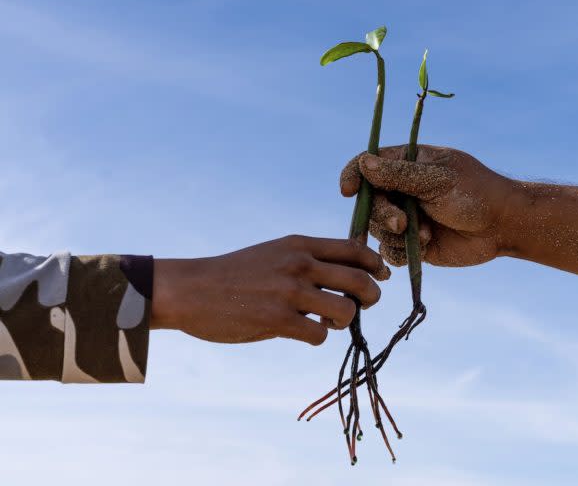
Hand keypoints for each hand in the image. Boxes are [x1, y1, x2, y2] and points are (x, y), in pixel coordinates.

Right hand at [151, 235, 389, 344]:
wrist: (191, 289)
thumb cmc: (236, 273)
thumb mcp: (274, 252)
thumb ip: (308, 259)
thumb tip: (351, 273)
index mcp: (299, 245)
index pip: (355, 249)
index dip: (375, 264)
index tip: (381, 276)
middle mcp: (299, 264)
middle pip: (360, 280)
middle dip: (372, 296)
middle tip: (364, 304)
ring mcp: (289, 292)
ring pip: (346, 310)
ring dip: (344, 320)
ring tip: (328, 321)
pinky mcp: (276, 320)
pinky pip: (320, 335)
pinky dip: (318, 337)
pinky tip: (303, 332)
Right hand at [340, 145, 512, 266]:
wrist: (502, 226)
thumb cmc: (475, 193)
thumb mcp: (438, 179)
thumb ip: (399, 174)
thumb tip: (364, 163)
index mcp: (406, 163)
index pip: (367, 164)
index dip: (353, 176)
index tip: (348, 190)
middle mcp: (401, 190)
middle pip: (368, 202)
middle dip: (381, 214)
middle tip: (402, 222)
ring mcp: (405, 217)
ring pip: (376, 230)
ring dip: (395, 235)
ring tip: (425, 235)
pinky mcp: (411, 244)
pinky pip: (389, 252)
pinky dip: (401, 252)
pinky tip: (424, 246)